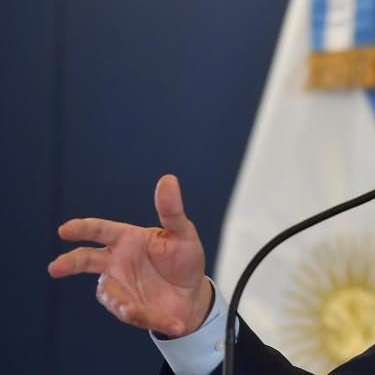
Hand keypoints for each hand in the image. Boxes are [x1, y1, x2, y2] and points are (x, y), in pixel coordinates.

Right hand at [48, 174, 212, 337]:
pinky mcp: (129, 308)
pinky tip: (172, 323)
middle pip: (86, 260)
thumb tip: (168, 179)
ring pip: (112, 294)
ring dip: (124, 304)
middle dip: (70, 263)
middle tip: (55, 267)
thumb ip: (172, 211)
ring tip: (135, 312)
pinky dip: (154, 319)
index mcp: (127, 239)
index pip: (101, 230)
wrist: (192, 294)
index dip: (83, 228)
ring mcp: (120, 286)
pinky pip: (134, 314)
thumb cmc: (184, 259)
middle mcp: (117, 262)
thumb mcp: (183, 234)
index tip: (65, 229)